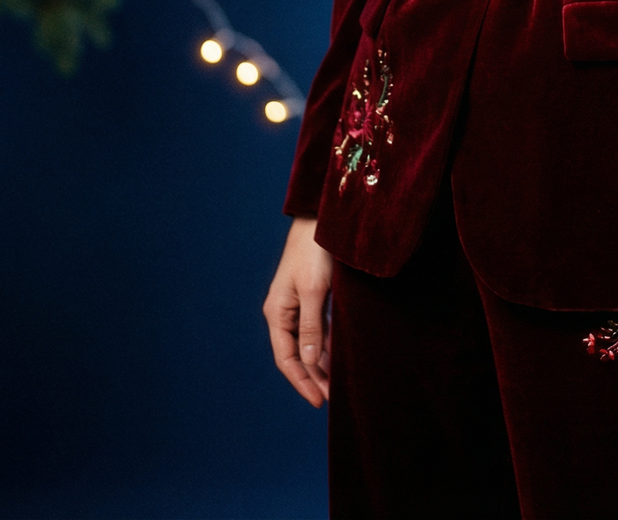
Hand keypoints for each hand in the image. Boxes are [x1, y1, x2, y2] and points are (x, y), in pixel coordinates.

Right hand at [263, 217, 333, 407]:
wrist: (321, 216)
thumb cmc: (315, 251)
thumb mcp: (315, 291)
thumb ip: (311, 327)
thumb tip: (308, 362)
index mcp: (278, 313)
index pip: (287, 359)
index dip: (303, 382)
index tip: (320, 401)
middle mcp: (285, 311)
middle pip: (297, 354)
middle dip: (313, 377)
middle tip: (333, 398)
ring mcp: (298, 302)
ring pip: (308, 341)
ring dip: (321, 362)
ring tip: (338, 383)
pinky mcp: (312, 293)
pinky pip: (318, 326)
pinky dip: (327, 342)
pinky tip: (339, 354)